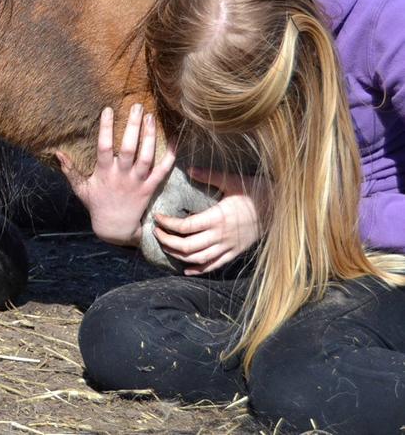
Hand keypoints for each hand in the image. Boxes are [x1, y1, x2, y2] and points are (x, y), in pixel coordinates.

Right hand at [57, 104, 175, 246]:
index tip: (108, 110)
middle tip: (137, 106)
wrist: (115, 228)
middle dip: (133, 126)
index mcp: (104, 173)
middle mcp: (122, 175)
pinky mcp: (150, 188)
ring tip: (151, 117)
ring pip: (146, 157)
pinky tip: (174, 141)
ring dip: (150, 137)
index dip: (106, 128)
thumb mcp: (80, 188)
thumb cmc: (97, 205)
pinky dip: (170, 157)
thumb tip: (58, 152)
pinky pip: (163, 171)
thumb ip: (70, 170)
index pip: (104, 147)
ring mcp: (138, 182)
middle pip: (129, 148)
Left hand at [153, 167, 269, 274]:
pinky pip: (214, 265)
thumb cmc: (257, 191)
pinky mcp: (235, 253)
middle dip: (167, 241)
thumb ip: (209, 176)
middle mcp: (221, 236)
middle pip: (187, 247)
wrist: (281, 208)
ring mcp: (229, 247)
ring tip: (165, 246)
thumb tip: (188, 168)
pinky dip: (199, 269)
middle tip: (155, 232)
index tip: (157, 217)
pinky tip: (187, 269)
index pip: (185, 227)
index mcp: (218, 218)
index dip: (168, 225)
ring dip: (178, 255)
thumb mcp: (233, 181)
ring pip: (198, 259)